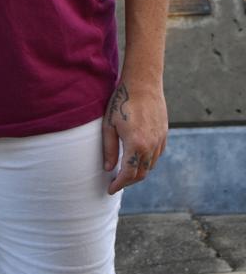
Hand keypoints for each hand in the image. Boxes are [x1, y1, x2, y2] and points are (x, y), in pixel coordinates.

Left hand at [102, 80, 167, 195]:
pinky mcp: (164, 134)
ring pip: (150, 165)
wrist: (143, 84)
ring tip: (125, 172)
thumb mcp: (109, 125)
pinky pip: (156, 155)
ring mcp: (160, 140)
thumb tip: (109, 168)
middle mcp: (151, 146)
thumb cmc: (121, 102)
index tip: (110, 189)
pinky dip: (147, 161)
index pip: (128, 174)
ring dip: (138, 172)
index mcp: (136, 145)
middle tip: (116, 183)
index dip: (119, 184)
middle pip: (141, 173)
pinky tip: (137, 158)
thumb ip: (109, 149)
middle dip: (128, 181)